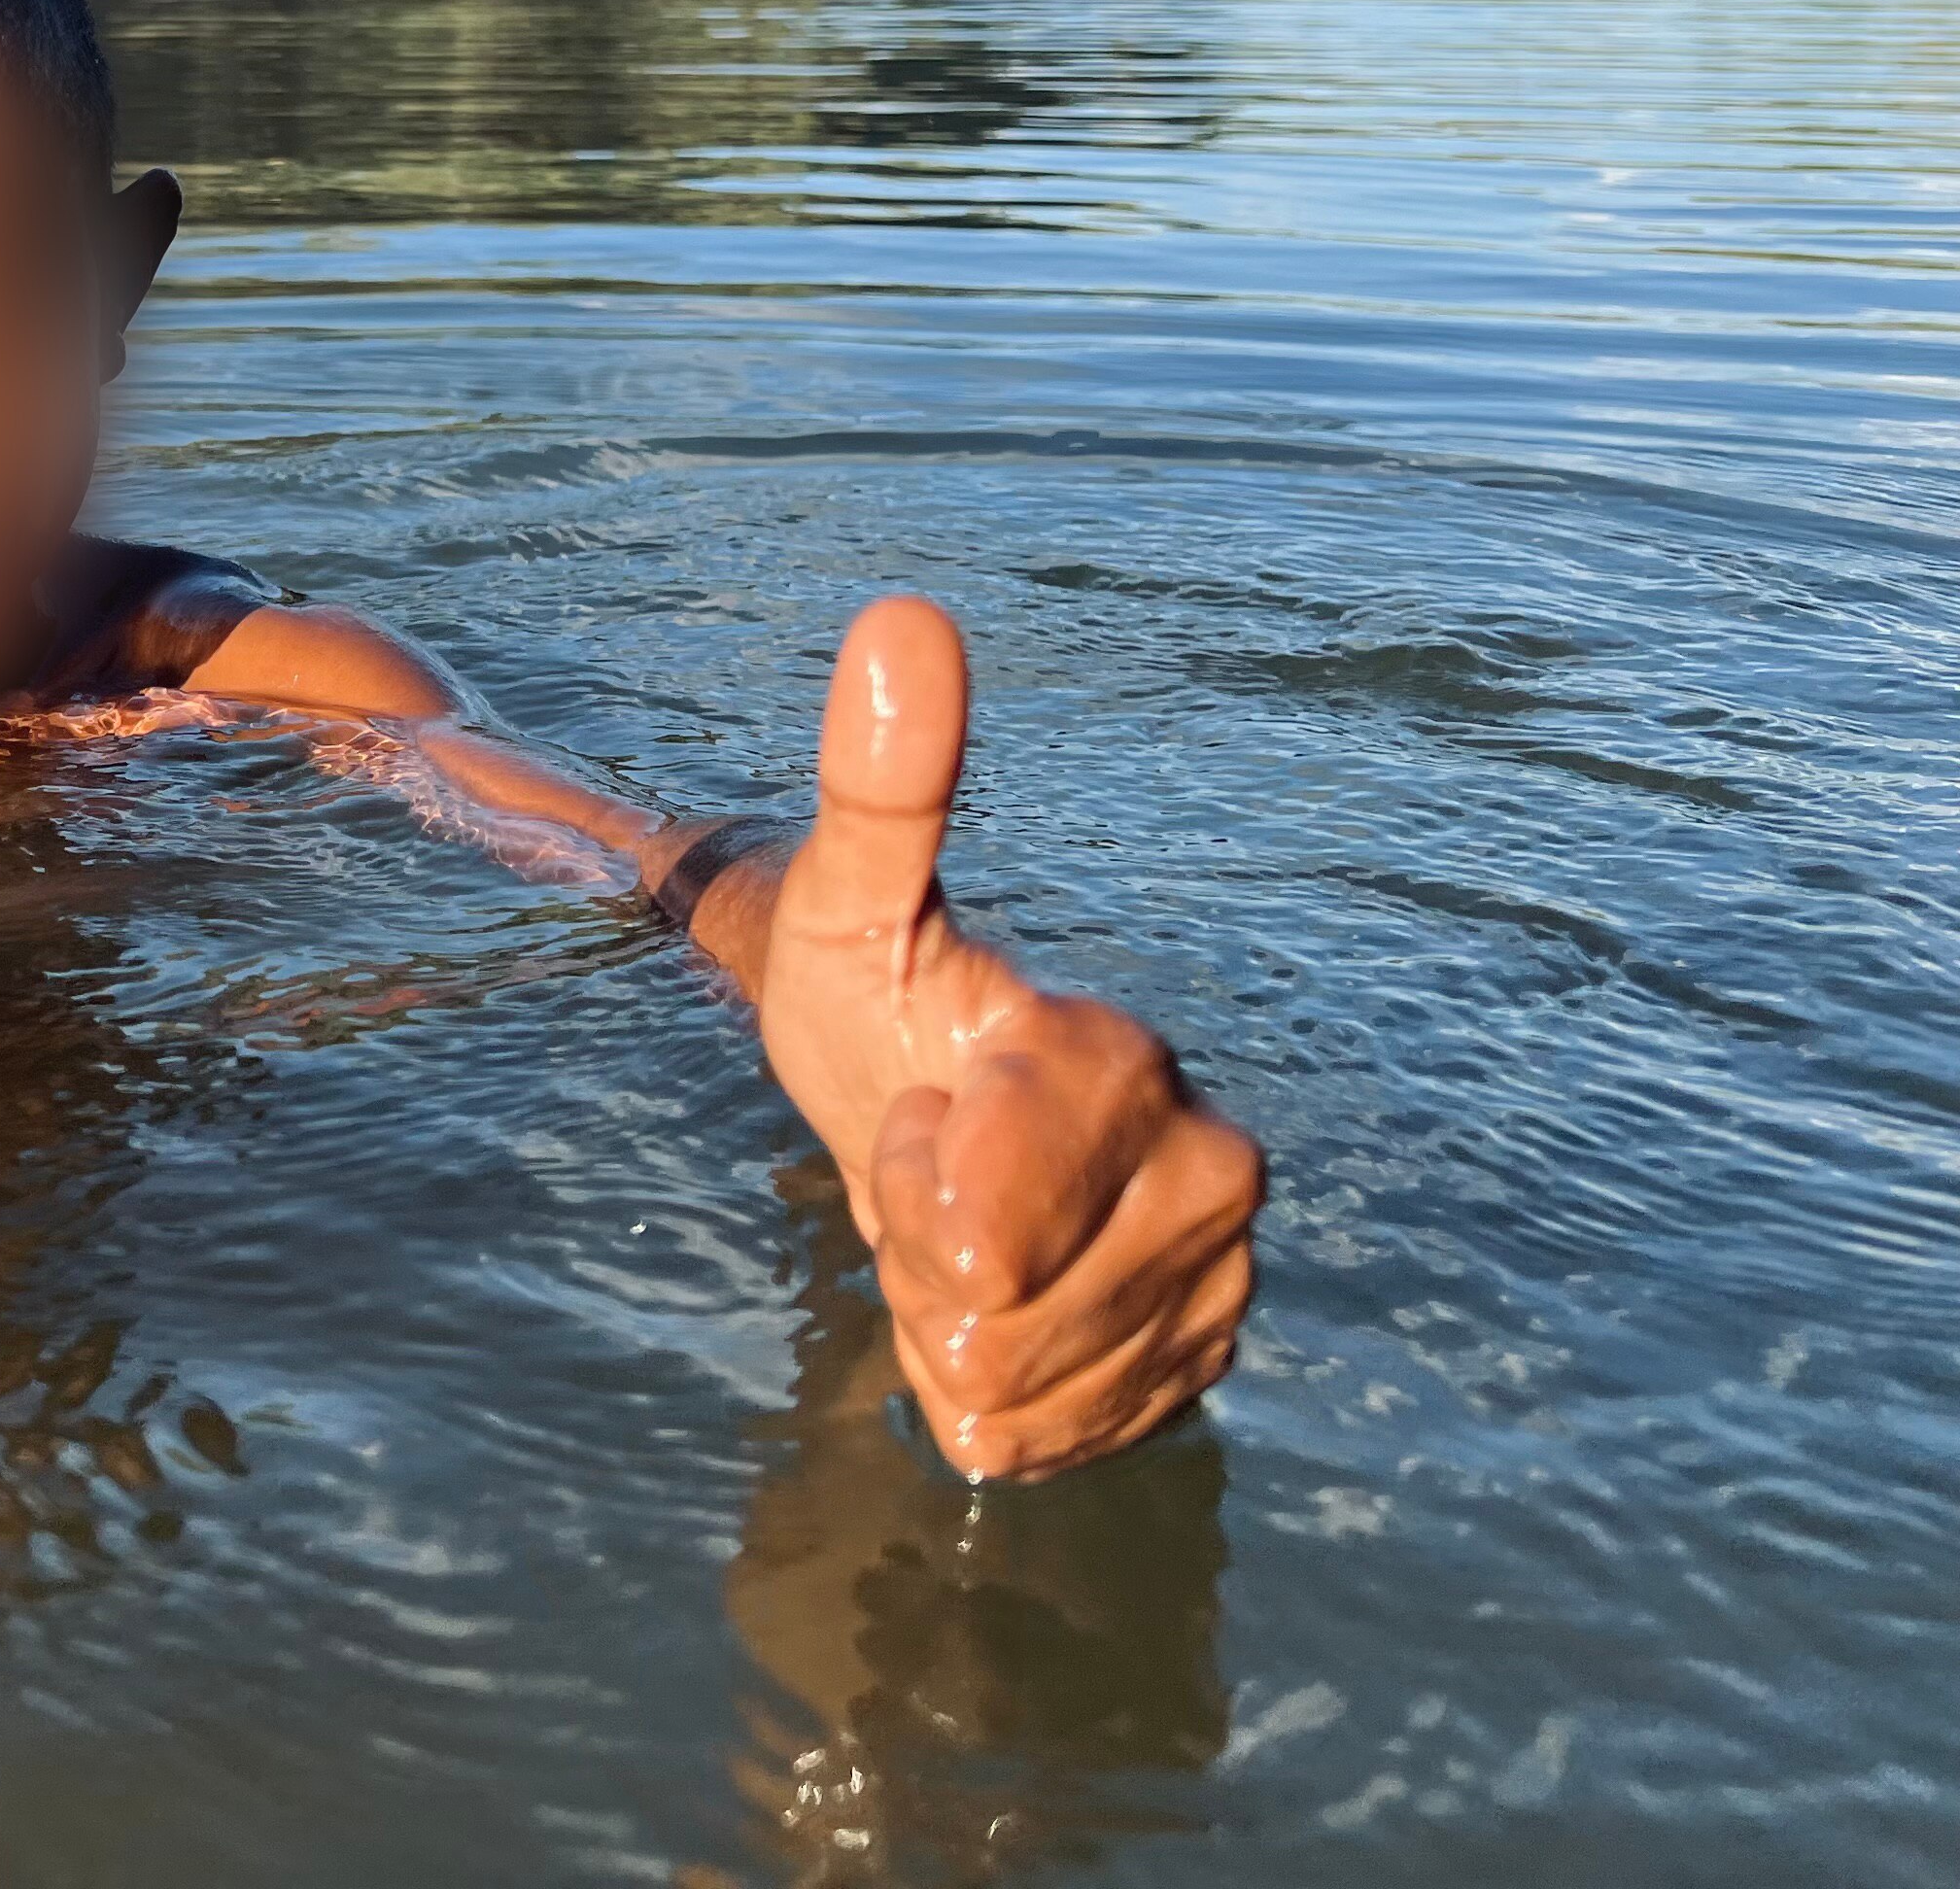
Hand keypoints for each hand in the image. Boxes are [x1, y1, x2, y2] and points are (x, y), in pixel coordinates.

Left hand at [757, 597, 1262, 1480]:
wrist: (917, 1102)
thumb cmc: (873, 999)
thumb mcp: (844, 902)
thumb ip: (878, 783)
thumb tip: (900, 620)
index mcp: (1113, 1059)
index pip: (979, 1222)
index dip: (907, 1189)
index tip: (912, 1114)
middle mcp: (1204, 1161)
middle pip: (1001, 1318)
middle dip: (926, 1266)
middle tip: (929, 1174)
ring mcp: (1215, 1267)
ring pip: (1029, 1388)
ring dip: (957, 1333)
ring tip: (963, 1232)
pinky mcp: (1204, 1353)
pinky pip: (1066, 1437)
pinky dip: (1005, 1396)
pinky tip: (1001, 1306)